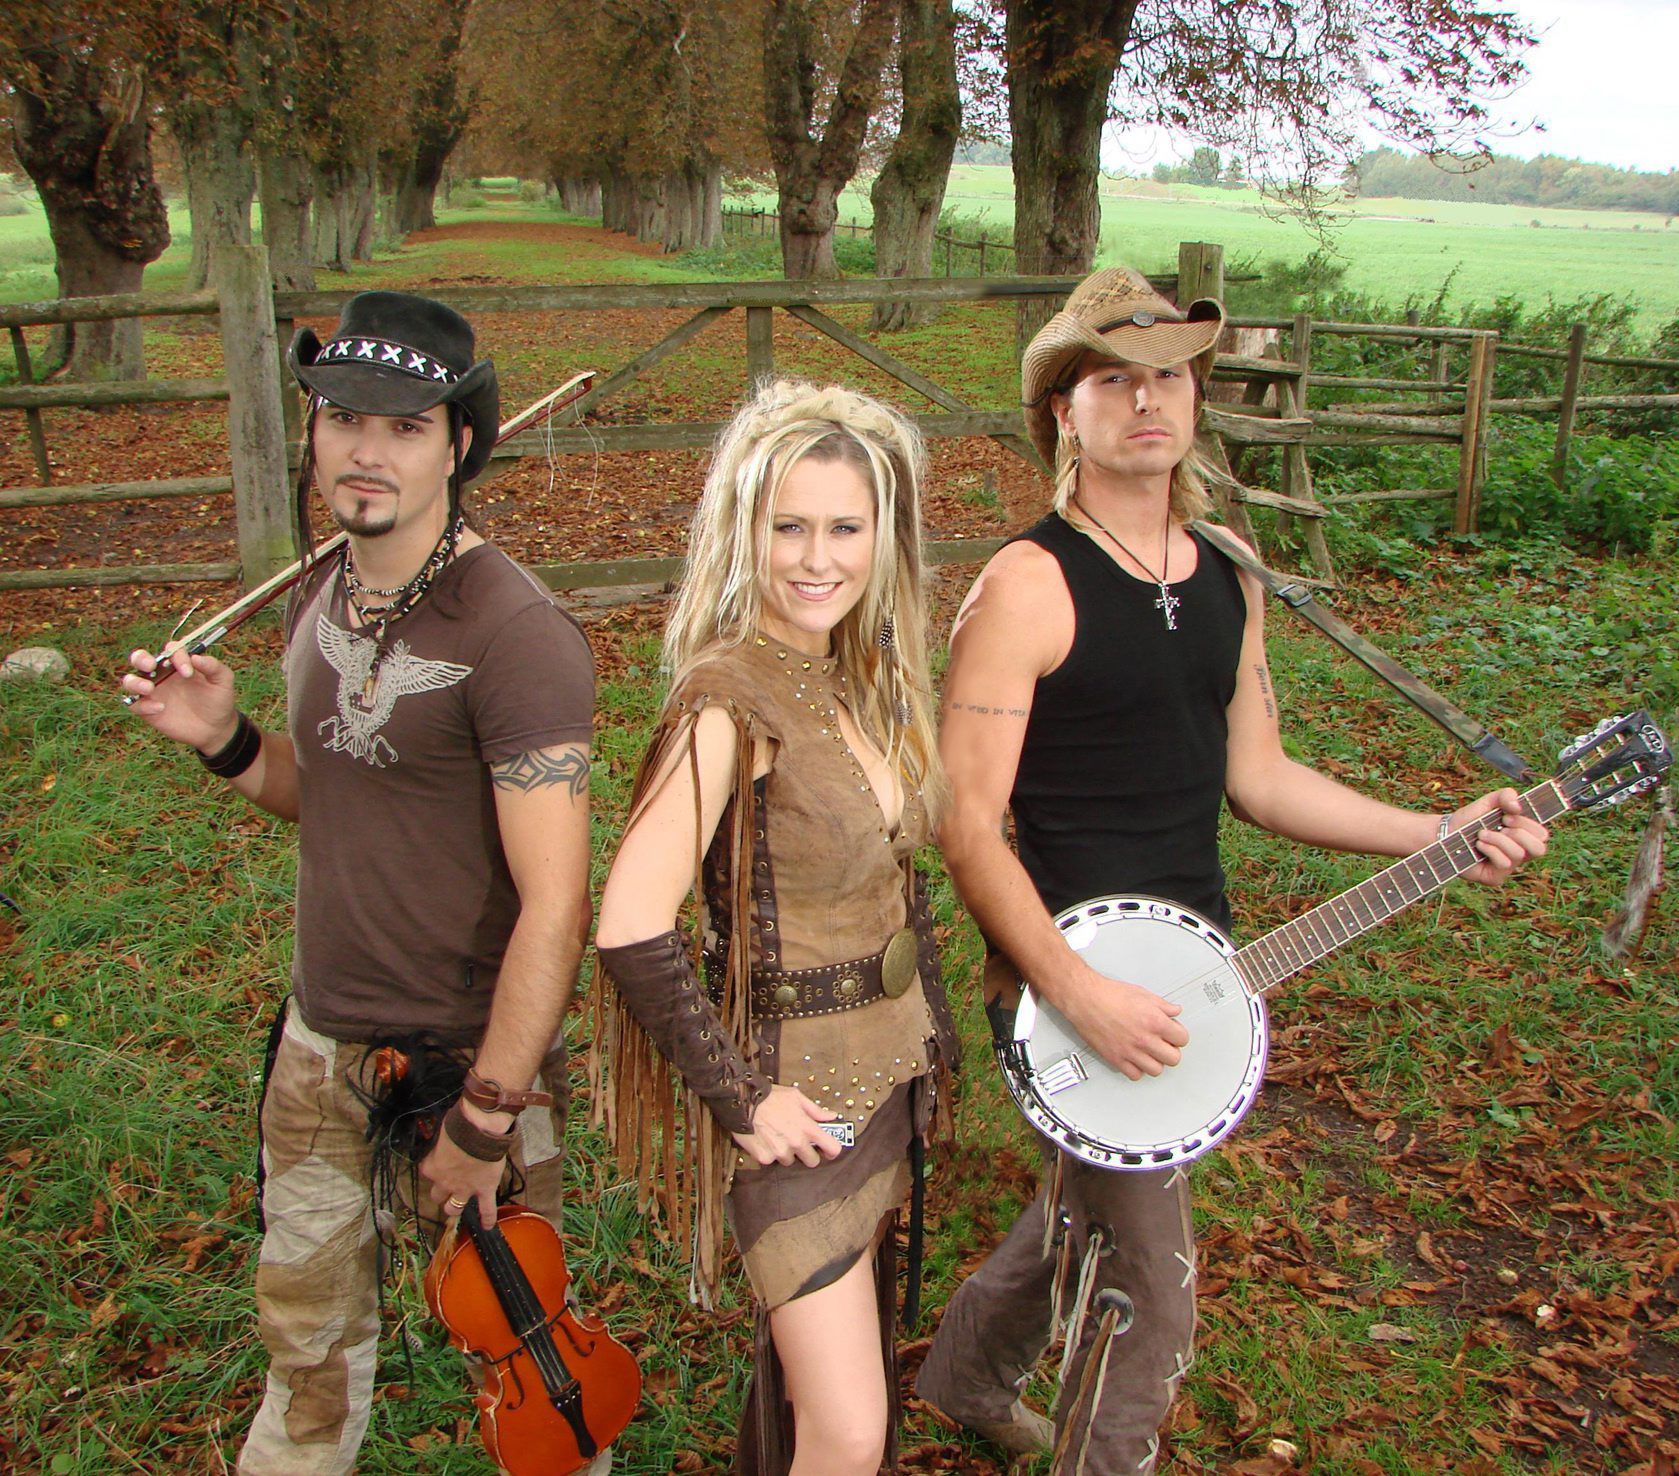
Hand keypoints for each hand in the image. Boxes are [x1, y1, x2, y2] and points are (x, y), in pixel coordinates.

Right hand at [120, 645, 240, 753]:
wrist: (215, 728)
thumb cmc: (218, 700)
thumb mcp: (223, 681)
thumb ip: (213, 666)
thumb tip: (196, 657)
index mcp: (179, 664)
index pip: (171, 650)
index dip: (177, 656)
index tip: (188, 672)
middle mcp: (162, 674)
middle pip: (139, 658)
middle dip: (140, 658)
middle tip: (150, 666)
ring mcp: (153, 692)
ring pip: (130, 681)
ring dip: (134, 682)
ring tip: (150, 689)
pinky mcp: (147, 709)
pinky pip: (134, 704)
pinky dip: (142, 705)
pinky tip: (160, 709)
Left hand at [419, 1105, 511, 1228]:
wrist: (480, 1131)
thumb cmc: (460, 1125)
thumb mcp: (444, 1131)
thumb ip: (443, 1141)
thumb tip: (447, 1137)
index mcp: (432, 1167)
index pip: (427, 1171)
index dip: (434, 1166)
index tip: (439, 1159)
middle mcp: (445, 1183)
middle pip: (437, 1195)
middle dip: (441, 1191)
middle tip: (447, 1185)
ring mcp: (464, 1190)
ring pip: (454, 1207)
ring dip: (455, 1207)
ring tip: (457, 1206)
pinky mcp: (484, 1190)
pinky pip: (486, 1209)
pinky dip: (487, 1218)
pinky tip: (487, 1225)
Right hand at [730, 1084, 844, 1167]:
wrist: (742, 1101)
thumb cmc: (770, 1097)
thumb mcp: (796, 1097)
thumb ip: (816, 1110)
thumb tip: (832, 1116)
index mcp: (807, 1127)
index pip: (832, 1148)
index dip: (832, 1151)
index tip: (827, 1150)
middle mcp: (796, 1142)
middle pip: (812, 1161)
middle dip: (807, 1154)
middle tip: (797, 1143)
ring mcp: (780, 1152)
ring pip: (790, 1161)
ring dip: (786, 1152)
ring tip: (776, 1136)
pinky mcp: (765, 1158)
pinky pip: (772, 1160)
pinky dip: (769, 1152)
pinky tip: (764, 1139)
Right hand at [1059, 962, 1188, 1080]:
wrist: (1085, 999)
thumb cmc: (1109, 994)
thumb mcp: (1142, 994)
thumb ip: (1162, 1005)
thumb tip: (1174, 1011)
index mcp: (1155, 1021)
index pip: (1182, 1039)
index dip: (1179, 1036)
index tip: (1174, 1034)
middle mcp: (1145, 1039)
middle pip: (1174, 1059)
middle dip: (1171, 1051)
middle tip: (1164, 1044)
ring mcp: (1130, 1051)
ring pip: (1156, 1070)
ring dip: (1155, 1062)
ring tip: (1150, 1053)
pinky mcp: (1116, 1059)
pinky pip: (1135, 1075)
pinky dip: (1137, 1070)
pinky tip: (1135, 1059)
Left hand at [1449, 787, 1548, 885]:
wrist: (1446, 832)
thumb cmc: (1470, 819)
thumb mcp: (1489, 802)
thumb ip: (1505, 796)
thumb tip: (1517, 807)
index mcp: (1523, 837)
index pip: (1542, 835)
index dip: (1527, 824)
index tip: (1506, 816)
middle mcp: (1519, 853)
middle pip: (1540, 849)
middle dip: (1519, 833)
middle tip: (1501, 826)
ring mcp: (1508, 867)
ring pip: (1518, 854)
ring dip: (1498, 839)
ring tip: (1481, 834)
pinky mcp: (1495, 877)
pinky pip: (1504, 864)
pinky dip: (1490, 849)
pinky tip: (1478, 844)